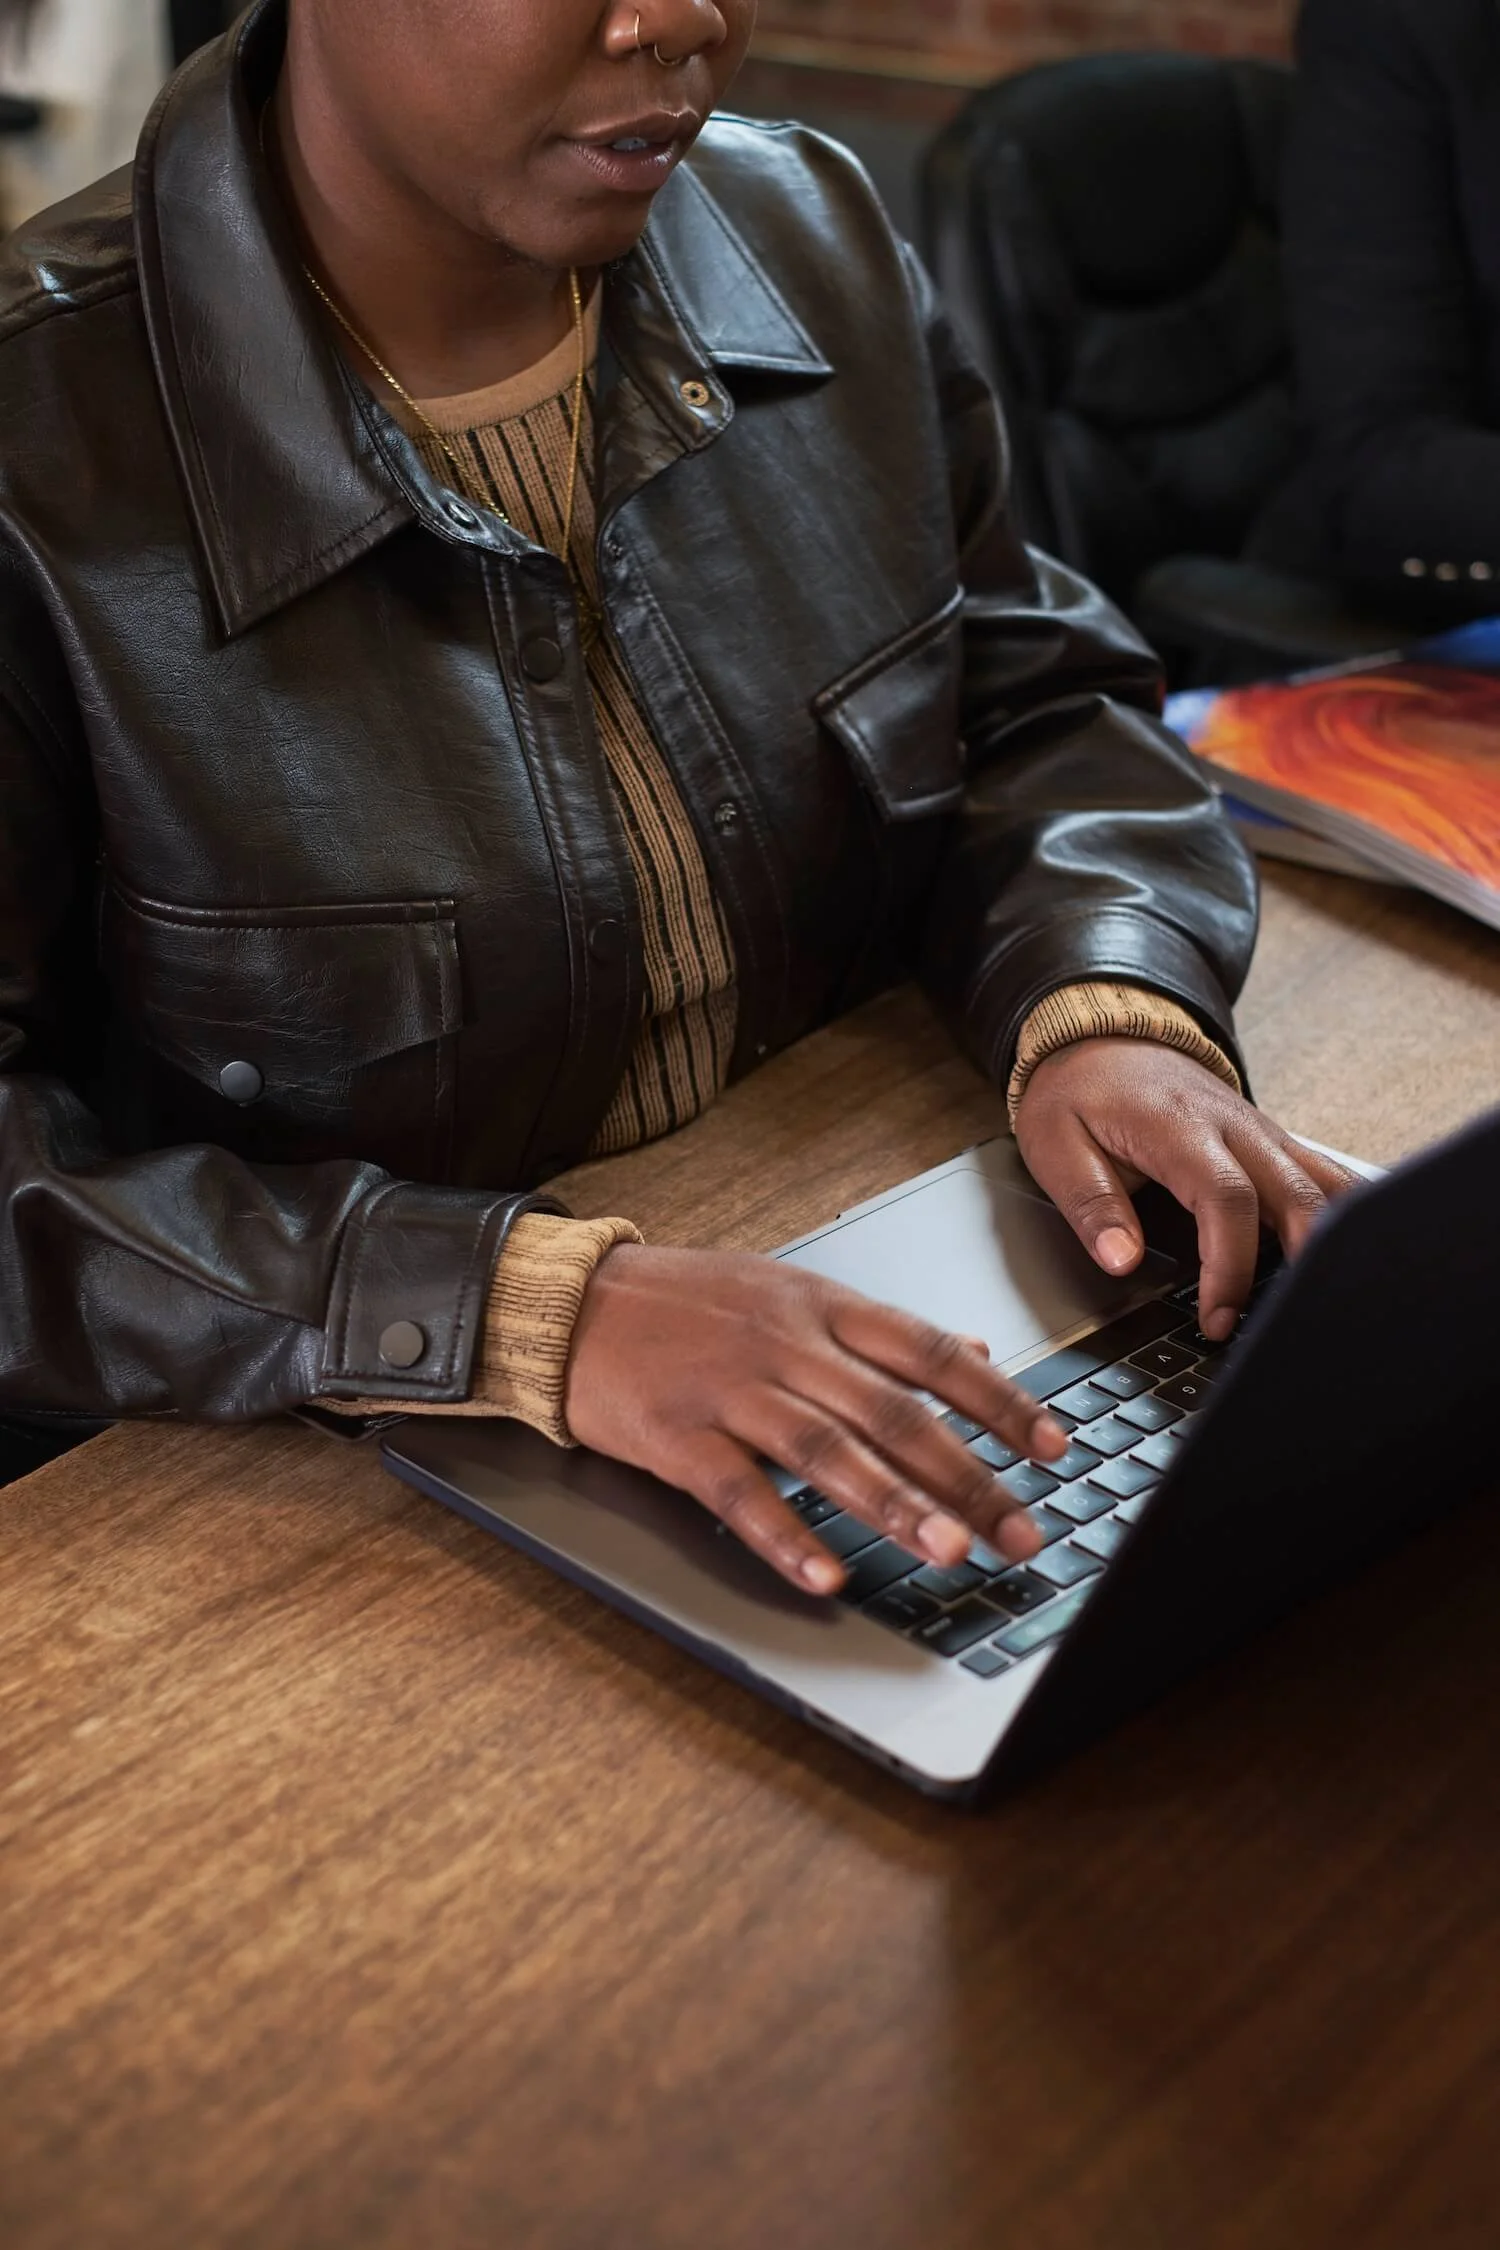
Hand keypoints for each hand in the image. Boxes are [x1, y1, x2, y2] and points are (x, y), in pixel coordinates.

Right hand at [564, 1245, 1068, 1595]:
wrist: (568, 1302)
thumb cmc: (685, 1301)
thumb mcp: (791, 1289)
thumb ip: (881, 1330)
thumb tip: (975, 1347)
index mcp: (823, 1306)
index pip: (930, 1352)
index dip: (999, 1400)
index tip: (1054, 1446)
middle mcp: (786, 1345)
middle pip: (893, 1413)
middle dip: (968, 1476)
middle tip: (1022, 1530)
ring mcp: (731, 1390)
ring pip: (827, 1451)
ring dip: (895, 1506)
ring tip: (950, 1551)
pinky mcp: (677, 1437)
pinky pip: (739, 1495)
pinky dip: (785, 1537)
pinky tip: (826, 1576)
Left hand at [1013, 1039, 1361, 1340]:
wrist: (1101, 1033)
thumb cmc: (1077, 1089)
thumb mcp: (1054, 1144)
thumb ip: (1091, 1204)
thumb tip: (1121, 1260)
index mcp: (1179, 1126)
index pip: (1227, 1199)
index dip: (1231, 1265)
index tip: (1216, 1315)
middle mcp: (1234, 1124)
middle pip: (1298, 1194)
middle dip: (1300, 1265)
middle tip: (1276, 1323)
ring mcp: (1260, 1130)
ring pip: (1325, 1183)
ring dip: (1332, 1239)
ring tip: (1322, 1298)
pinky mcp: (1270, 1139)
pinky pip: (1322, 1175)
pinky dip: (1336, 1215)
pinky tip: (1335, 1256)